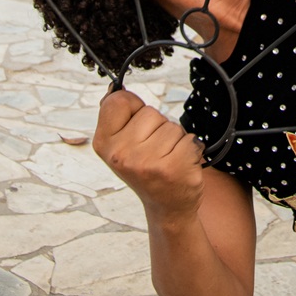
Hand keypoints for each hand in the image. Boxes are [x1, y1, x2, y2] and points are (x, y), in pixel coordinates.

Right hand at [92, 90, 206, 218]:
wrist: (166, 207)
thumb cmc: (146, 170)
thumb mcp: (121, 145)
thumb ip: (118, 117)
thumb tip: (115, 88)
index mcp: (104, 143)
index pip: (119, 100)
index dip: (134, 107)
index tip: (137, 126)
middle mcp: (121, 154)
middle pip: (150, 112)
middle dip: (158, 127)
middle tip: (154, 151)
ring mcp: (147, 162)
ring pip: (172, 126)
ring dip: (175, 139)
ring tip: (167, 159)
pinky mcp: (173, 168)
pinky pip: (190, 138)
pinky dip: (191, 148)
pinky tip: (181, 165)